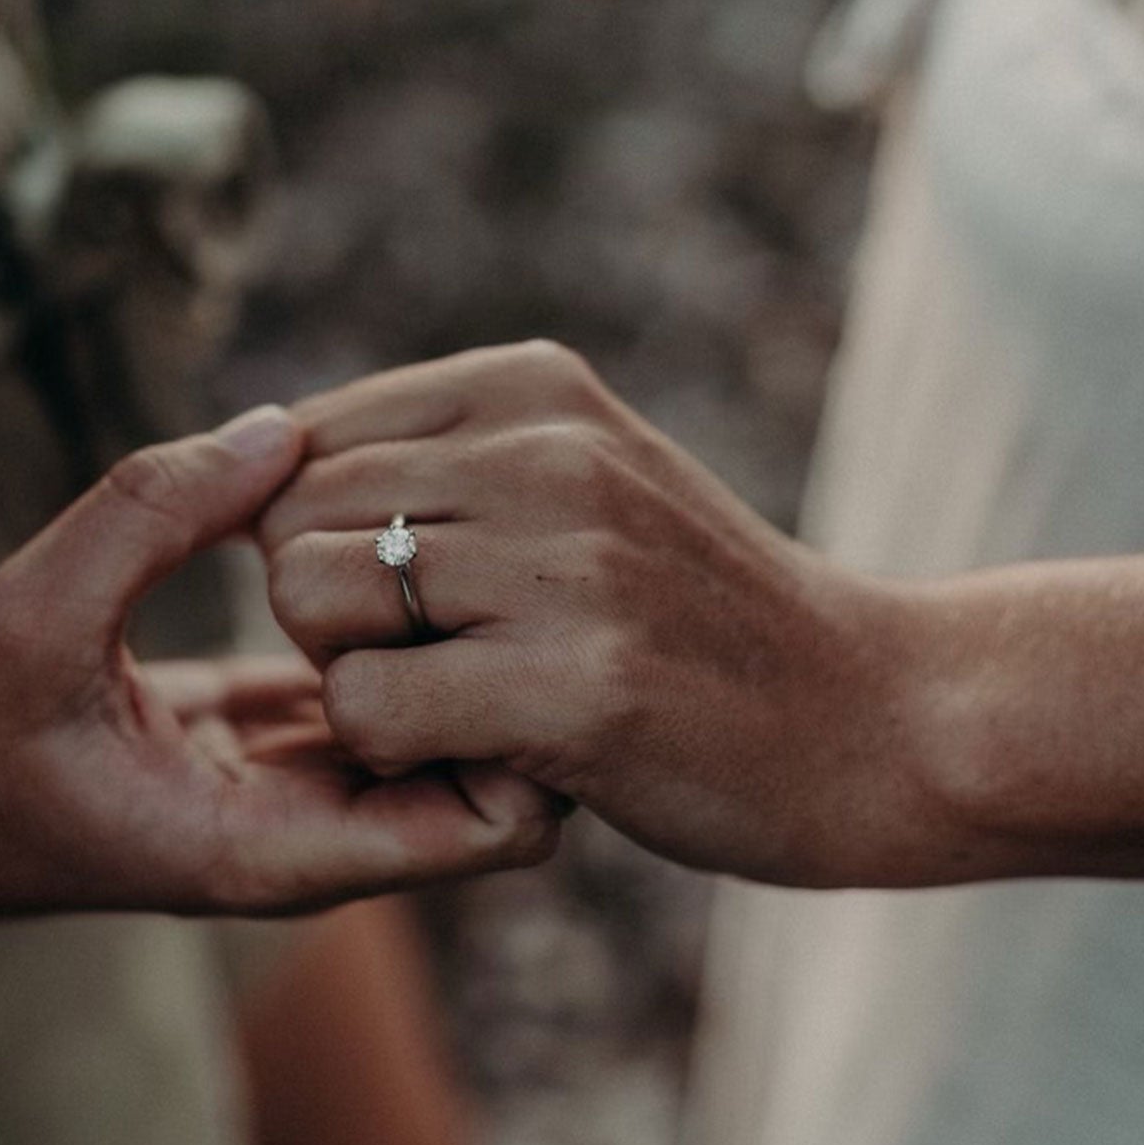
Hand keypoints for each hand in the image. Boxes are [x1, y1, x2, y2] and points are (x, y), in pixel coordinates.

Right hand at [0, 406, 561, 914]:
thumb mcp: (33, 613)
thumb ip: (153, 514)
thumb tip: (284, 426)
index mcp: (271, 844)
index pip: (489, 828)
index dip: (536, 728)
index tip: (512, 614)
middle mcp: (295, 833)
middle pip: (490, 781)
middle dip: (514, 676)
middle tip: (509, 550)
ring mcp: (274, 792)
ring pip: (430, 733)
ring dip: (449, 646)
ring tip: (456, 528)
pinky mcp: (245, 746)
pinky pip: (357, 692)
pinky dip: (381, 631)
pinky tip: (370, 539)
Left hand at [257, 343, 940, 887]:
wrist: (883, 720)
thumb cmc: (699, 617)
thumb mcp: (583, 478)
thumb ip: (441, 453)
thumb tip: (260, 441)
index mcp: (531, 385)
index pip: (300, 441)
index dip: (317, 542)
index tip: (413, 601)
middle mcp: (545, 449)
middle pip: (283, 517)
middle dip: (324, 611)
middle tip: (438, 664)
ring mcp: (566, 564)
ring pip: (304, 599)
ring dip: (355, 678)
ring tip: (465, 704)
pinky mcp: (577, 687)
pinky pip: (365, 707)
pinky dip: (393, 753)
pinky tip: (486, 758)